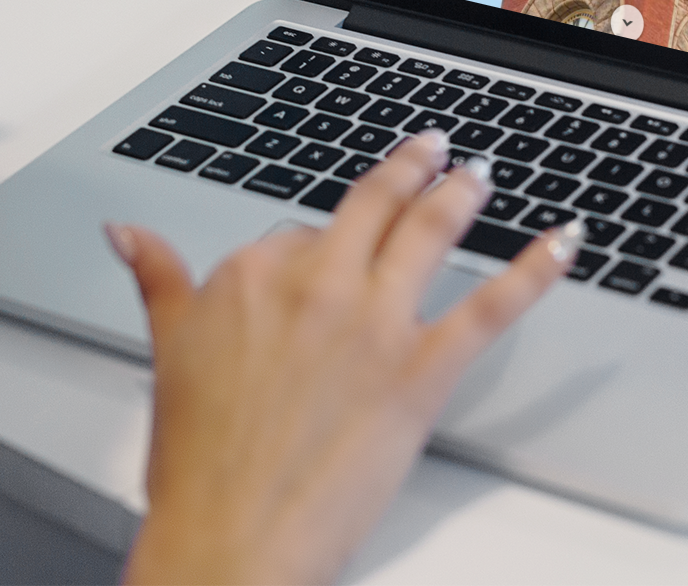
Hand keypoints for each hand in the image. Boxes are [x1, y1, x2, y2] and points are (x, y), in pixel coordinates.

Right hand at [110, 130, 582, 584]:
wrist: (231, 536)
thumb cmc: (197, 464)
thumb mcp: (165, 354)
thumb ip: (157, 281)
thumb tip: (127, 233)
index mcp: (249, 274)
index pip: (297, 233)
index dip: (317, 245)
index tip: (329, 248)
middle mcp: (314, 283)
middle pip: (373, 205)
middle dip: (410, 170)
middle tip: (434, 150)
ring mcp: (372, 322)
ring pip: (429, 231)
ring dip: (462, 193)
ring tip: (477, 175)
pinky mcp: (422, 369)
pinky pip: (493, 304)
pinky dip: (534, 266)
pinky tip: (561, 241)